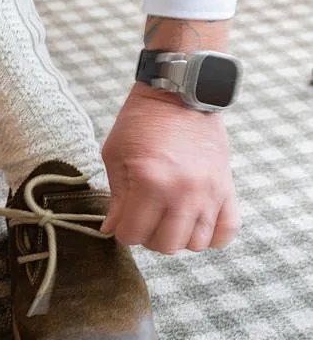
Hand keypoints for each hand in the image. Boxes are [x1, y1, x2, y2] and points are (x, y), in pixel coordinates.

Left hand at [102, 83, 239, 252]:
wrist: (179, 93)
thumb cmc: (141, 122)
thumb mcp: (115, 155)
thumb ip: (115, 198)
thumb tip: (112, 229)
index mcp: (150, 182)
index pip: (132, 235)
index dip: (122, 231)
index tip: (123, 221)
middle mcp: (182, 191)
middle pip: (166, 245)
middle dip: (149, 238)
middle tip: (145, 220)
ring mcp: (209, 191)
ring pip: (196, 244)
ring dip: (180, 238)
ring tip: (170, 219)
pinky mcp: (226, 187)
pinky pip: (228, 230)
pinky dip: (213, 235)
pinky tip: (196, 222)